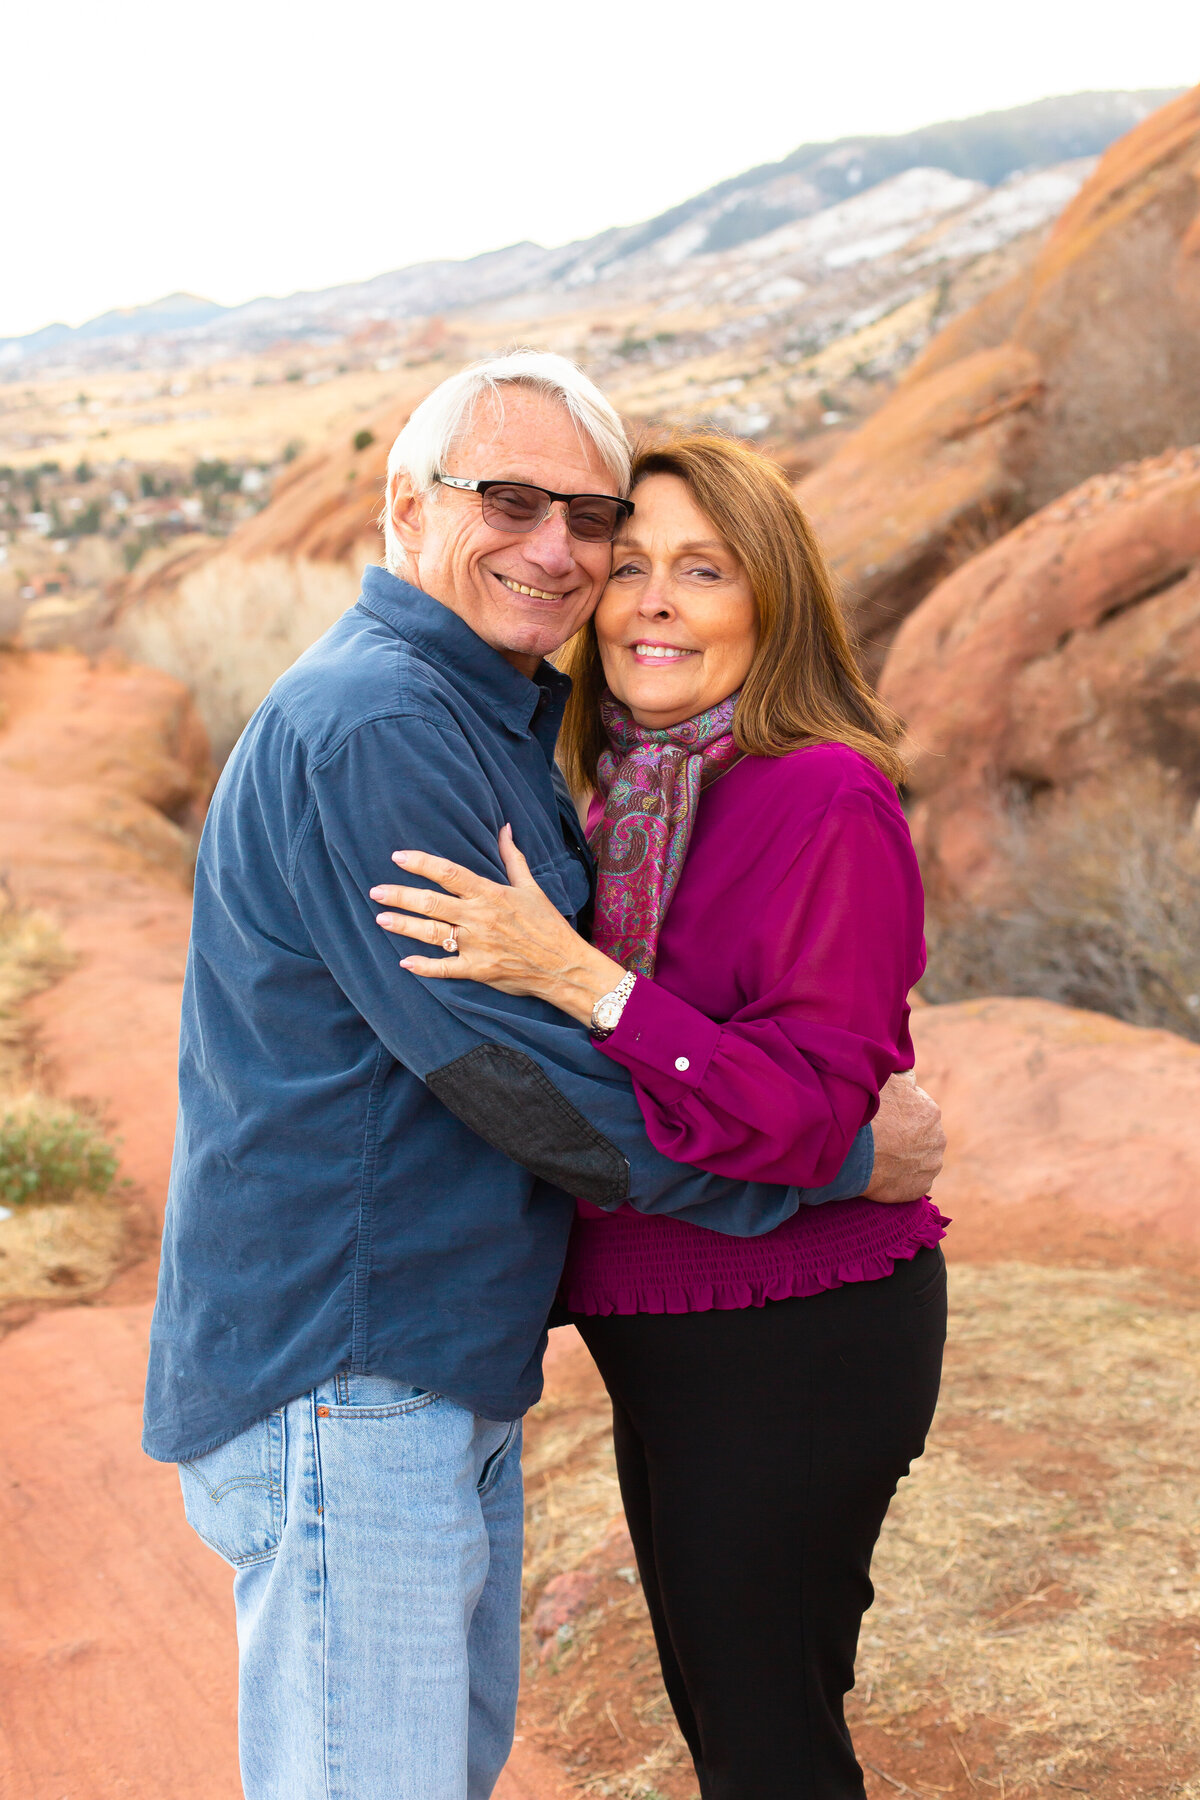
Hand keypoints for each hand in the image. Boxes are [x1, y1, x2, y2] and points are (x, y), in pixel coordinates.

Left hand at [369, 826, 623, 1025]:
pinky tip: (405, 963)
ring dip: (404, 926)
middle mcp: (479, 918)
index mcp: (490, 894)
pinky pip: (445, 968)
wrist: (564, 965)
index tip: (398, 857)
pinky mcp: (478, 970)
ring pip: (432, 933)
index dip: (421, 863)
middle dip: (401, 895)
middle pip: (431, 903)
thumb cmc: (547, 925)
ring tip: (382, 919)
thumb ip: (513, 858)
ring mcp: (477, 945)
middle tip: (376, 891)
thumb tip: (505, 828)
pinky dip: (424, 967)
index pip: (449, 873)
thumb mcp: (531, 887)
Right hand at [864, 1071, 945, 1203]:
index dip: (901, 1114)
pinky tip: (885, 1173)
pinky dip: (902, 1178)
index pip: (920, 1111)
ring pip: (921, 1159)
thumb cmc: (871, 1116)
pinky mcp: (921, 1187)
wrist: (859, 1153)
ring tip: (883, 1157)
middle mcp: (938, 1138)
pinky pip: (913, 1181)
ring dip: (907, 1158)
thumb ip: (905, 1078)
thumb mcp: (888, 1083)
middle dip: (908, 1136)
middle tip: (884, 1138)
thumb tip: (913, 1077)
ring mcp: (931, 1165)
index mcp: (931, 1111)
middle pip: (923, 1136)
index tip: (886, 1119)